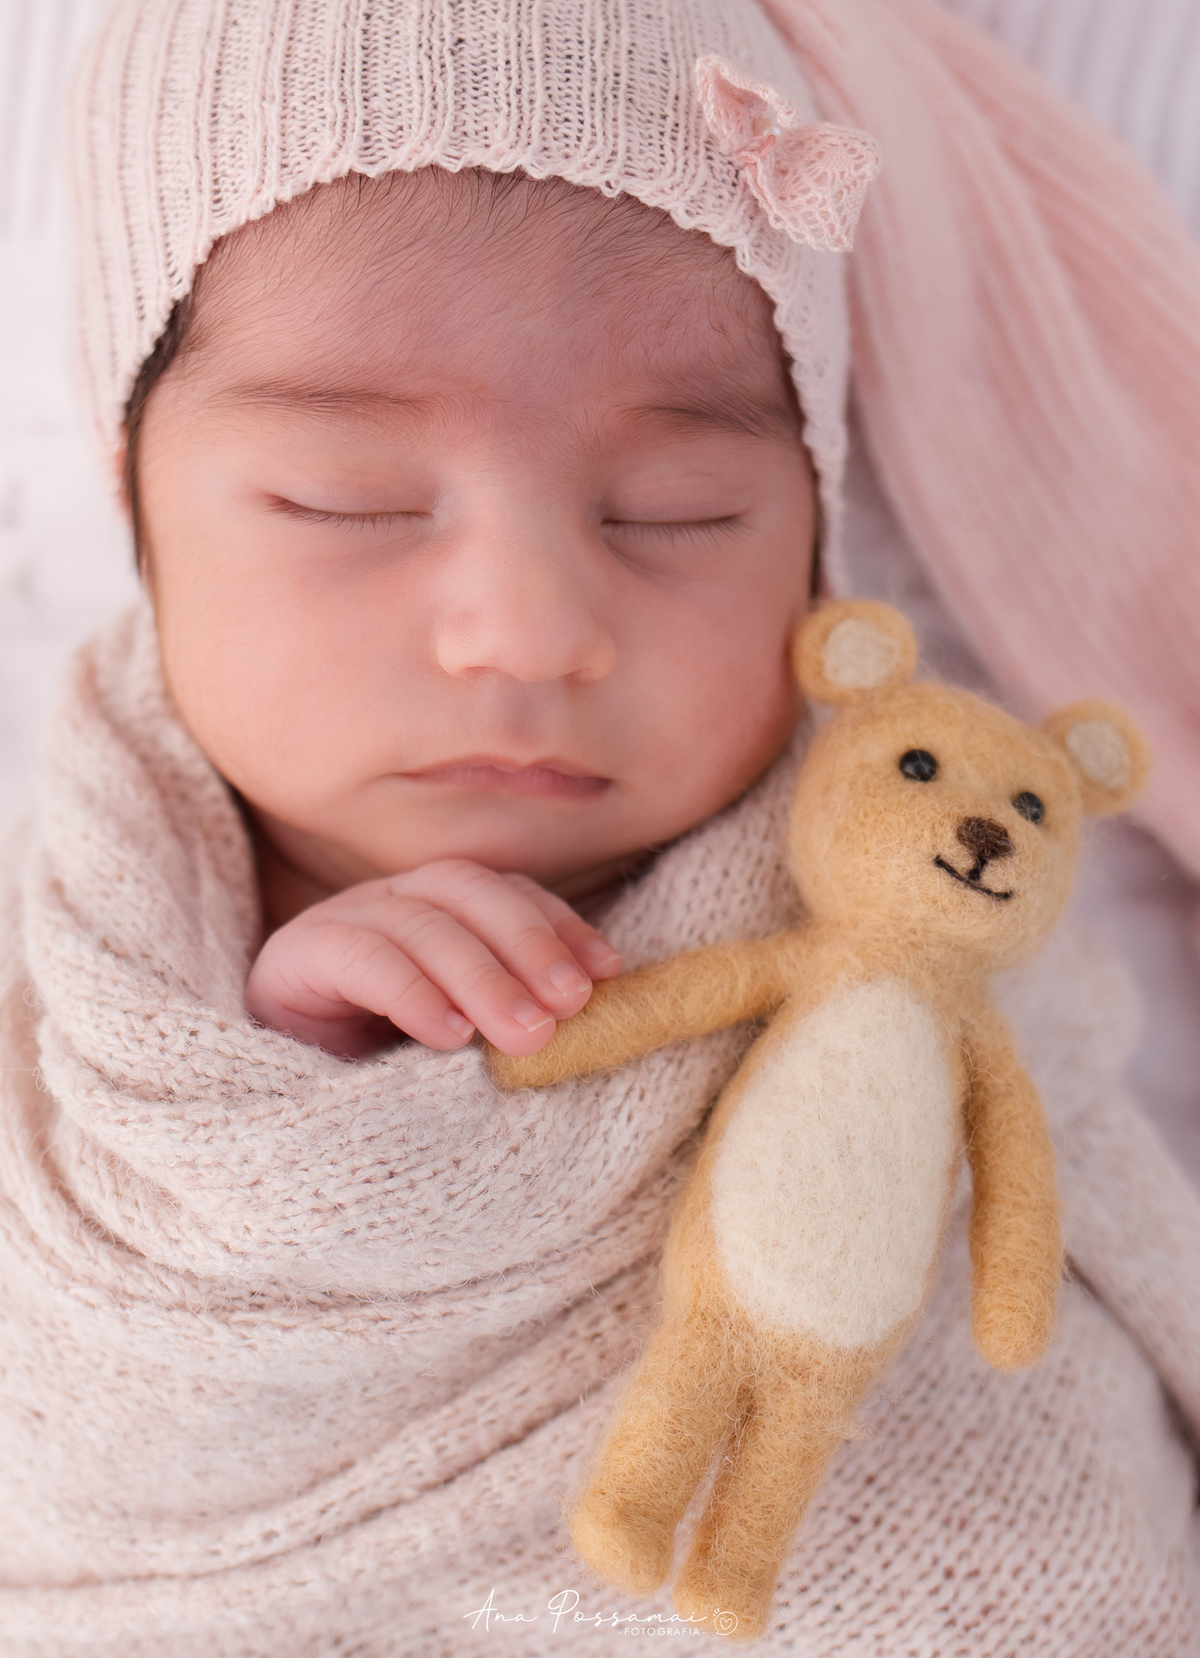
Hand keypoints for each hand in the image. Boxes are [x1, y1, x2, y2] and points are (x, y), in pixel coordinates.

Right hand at [244, 859, 621, 1059]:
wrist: (277, 1108)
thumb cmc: (383, 1074)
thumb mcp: (462, 1041)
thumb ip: (511, 1019)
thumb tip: (585, 1019)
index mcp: (437, 909)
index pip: (507, 892)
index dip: (558, 925)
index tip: (606, 974)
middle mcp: (391, 900)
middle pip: (470, 890)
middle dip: (528, 946)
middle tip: (568, 1008)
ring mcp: (340, 921)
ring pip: (423, 921)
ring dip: (483, 975)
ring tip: (525, 1034)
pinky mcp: (294, 959)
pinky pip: (361, 957)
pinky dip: (413, 991)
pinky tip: (447, 1035)